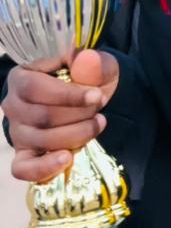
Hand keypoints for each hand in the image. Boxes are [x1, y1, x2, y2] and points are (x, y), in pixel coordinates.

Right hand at [3, 51, 119, 182]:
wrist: (91, 101)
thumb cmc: (87, 79)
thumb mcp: (96, 66)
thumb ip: (93, 63)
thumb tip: (86, 59)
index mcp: (22, 77)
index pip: (36, 88)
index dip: (68, 95)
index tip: (97, 96)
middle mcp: (13, 105)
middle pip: (42, 117)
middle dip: (79, 115)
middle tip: (100, 110)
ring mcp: (18, 132)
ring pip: (41, 140)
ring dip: (77, 135)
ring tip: (98, 124)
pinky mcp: (24, 156)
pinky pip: (23, 169)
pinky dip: (44, 168)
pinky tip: (67, 159)